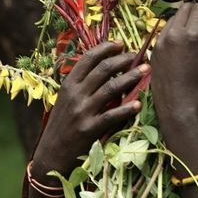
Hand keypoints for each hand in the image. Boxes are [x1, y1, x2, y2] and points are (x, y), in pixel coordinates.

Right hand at [32, 42, 148, 176]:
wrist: (51, 154)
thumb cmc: (62, 126)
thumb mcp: (66, 101)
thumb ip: (82, 85)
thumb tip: (106, 67)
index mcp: (68, 84)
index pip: (88, 58)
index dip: (106, 48)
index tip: (121, 43)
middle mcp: (75, 94)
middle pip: (103, 69)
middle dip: (124, 59)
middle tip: (140, 55)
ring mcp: (82, 111)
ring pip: (111, 88)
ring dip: (131, 77)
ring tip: (146, 70)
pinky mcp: (89, 129)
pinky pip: (112, 115)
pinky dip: (126, 109)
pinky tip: (138, 104)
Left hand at [151, 1, 197, 129]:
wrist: (177, 109)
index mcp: (192, 35)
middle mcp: (174, 34)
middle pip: (183, 9)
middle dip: (194, 8)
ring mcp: (160, 42)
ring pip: (171, 19)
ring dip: (182, 18)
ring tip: (190, 24)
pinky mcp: (153, 52)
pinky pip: (163, 33)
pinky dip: (172, 30)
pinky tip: (178, 38)